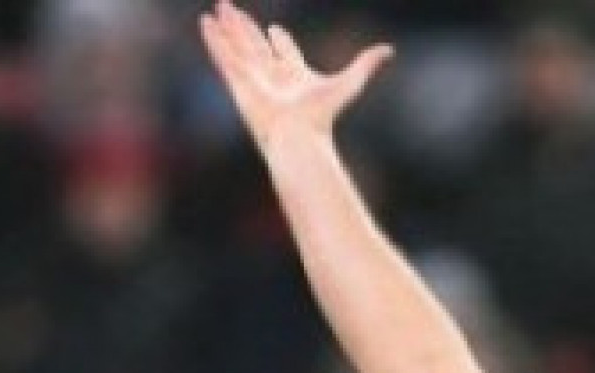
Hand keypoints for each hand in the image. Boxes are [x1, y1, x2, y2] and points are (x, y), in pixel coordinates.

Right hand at [199, 0, 391, 150]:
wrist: (297, 137)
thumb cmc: (322, 116)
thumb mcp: (348, 83)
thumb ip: (365, 65)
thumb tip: (389, 50)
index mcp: (296, 76)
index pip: (286, 53)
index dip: (282, 41)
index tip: (276, 30)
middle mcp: (274, 77)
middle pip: (258, 46)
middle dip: (248, 28)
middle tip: (234, 9)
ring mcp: (255, 79)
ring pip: (239, 47)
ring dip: (229, 27)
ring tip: (219, 7)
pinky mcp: (239, 82)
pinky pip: (223, 55)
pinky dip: (214, 39)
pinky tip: (205, 22)